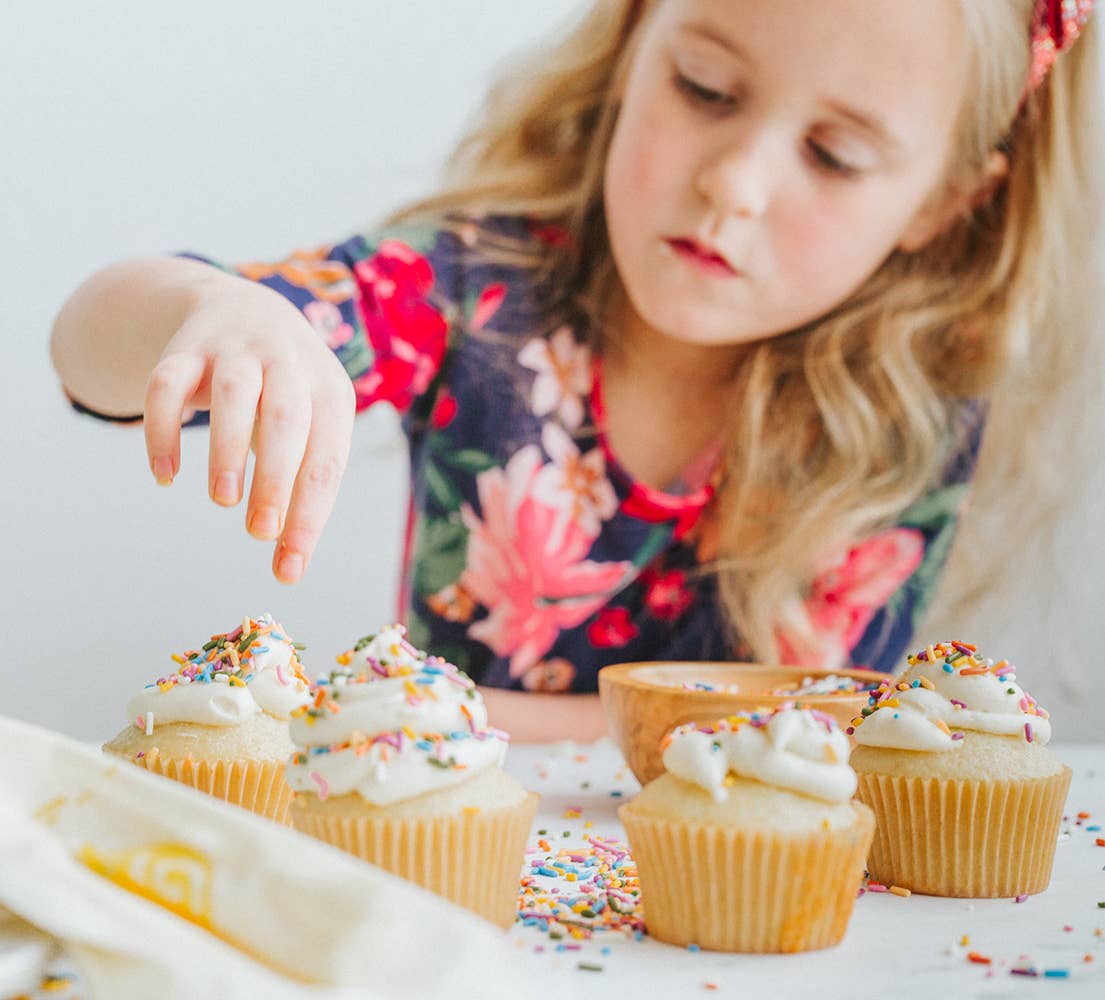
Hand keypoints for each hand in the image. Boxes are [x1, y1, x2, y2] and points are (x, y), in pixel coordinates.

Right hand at [143, 275, 355, 582]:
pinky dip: (163, 429)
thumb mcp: (310, 429)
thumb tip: (290, 566)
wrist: (245, 310)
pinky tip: (165, 474)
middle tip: (259, 532)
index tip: (290, 568)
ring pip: (235, 395)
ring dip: (228, 449)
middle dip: (275, 479)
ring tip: (223, 500)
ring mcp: (237, 350)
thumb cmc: (288, 396)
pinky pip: (167, 383)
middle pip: (287, 420)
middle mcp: (288, 363)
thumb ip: (300, 489)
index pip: (327, 459)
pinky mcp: (186, 348)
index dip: (310, 515)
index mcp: (330, 391)